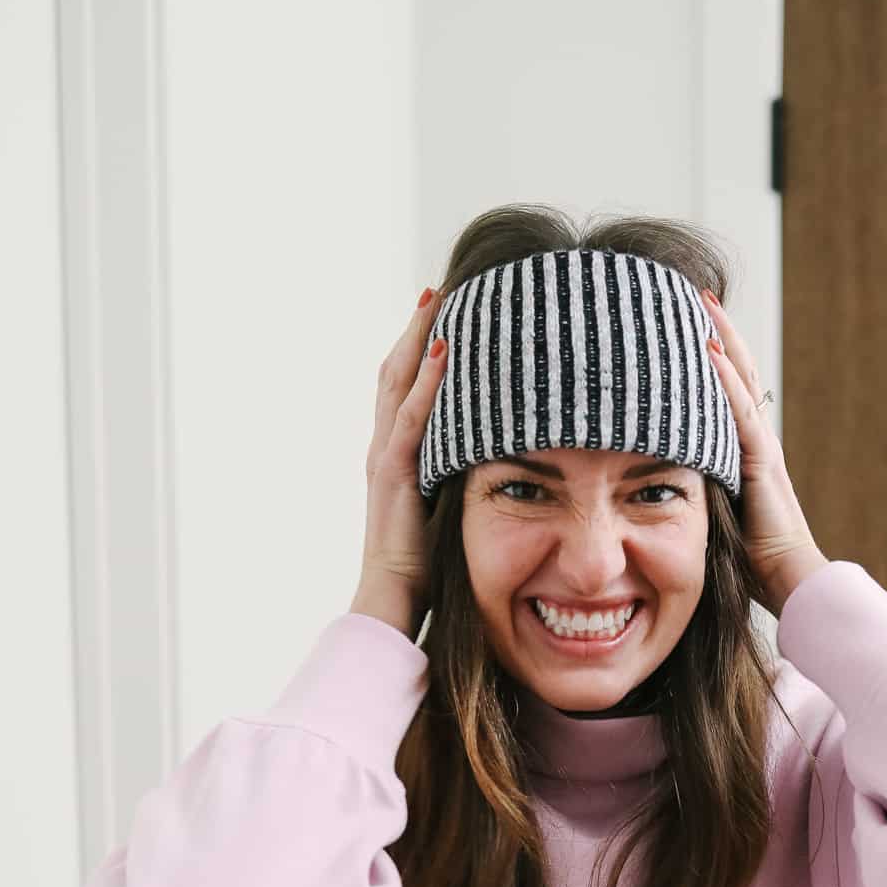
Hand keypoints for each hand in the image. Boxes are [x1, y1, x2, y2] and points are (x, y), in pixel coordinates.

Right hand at [356, 286, 447, 613]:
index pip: (404, 387)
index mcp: (397, 453)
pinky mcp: (396, 474)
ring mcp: (387, 458)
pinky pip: (412, 418)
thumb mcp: (447, 504)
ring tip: (439, 299)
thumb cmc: (426, 562)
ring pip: (398, 382)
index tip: (444, 310)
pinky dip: (427, 380)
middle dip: (417, 327)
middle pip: (396, 371)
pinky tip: (445, 349)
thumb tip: (500, 449)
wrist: (395, 598)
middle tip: (440, 287)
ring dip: (418, 337)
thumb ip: (461, 473)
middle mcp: (385, 447)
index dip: (419, 346)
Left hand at [702, 291, 826, 611]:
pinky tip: (706, 350)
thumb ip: (693, 491)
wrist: (790, 583)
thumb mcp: (713, 515)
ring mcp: (762, 448)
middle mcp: (755, 441)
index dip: (711, 359)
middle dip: (716, 333)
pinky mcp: (761, 463)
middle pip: (736, 373)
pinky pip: (740, 413)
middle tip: (695, 293)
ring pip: (739, 381)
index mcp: (743, 452)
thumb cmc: (752, 562)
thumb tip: (647, 480)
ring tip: (701, 302)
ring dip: (720, 340)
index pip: (725, 393)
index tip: (687, 324)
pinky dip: (725, 379)